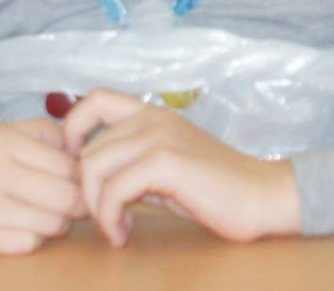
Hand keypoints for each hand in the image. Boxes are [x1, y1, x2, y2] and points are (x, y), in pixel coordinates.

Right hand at [0, 120, 84, 254]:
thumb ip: (37, 135)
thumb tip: (83, 149)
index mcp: (1, 140)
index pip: (70, 163)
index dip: (83, 173)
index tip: (82, 176)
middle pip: (68, 196)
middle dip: (78, 200)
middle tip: (73, 199)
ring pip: (53, 223)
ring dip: (58, 221)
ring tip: (45, 211)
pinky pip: (26, 244)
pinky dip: (32, 237)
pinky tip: (21, 225)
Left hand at [62, 90, 300, 245]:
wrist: (261, 196)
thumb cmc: (217, 188)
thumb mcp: (167, 168)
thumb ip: (133, 163)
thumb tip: (91, 179)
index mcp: (154, 114)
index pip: (95, 99)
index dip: (73, 129)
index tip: (78, 169)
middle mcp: (153, 118)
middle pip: (87, 149)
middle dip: (86, 191)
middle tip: (106, 218)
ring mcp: (159, 137)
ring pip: (93, 167)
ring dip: (95, 207)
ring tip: (116, 228)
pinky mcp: (165, 162)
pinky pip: (113, 189)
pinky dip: (109, 217)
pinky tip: (124, 234)